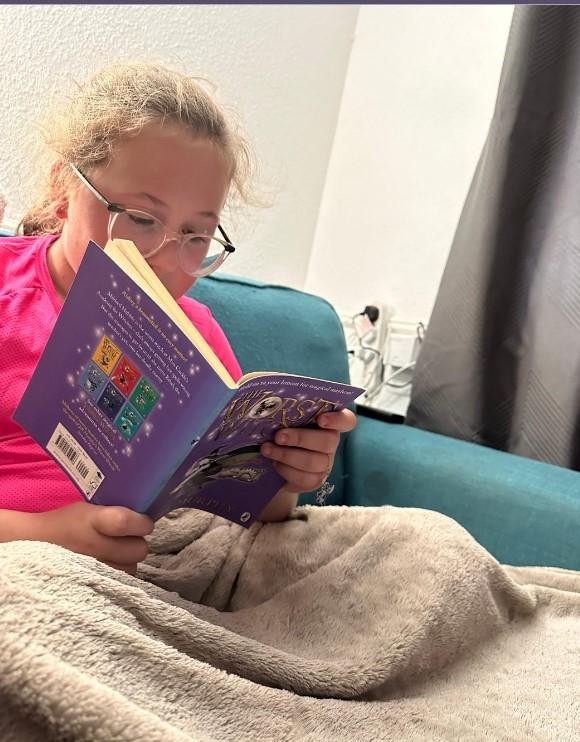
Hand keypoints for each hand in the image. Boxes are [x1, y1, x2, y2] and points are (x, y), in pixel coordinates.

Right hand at [36, 501, 153, 573]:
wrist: (31, 547)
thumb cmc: (65, 525)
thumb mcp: (87, 510)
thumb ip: (115, 512)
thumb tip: (144, 514)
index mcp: (93, 522)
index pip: (125, 523)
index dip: (141, 523)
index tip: (143, 522)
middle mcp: (94, 547)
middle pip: (137, 550)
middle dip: (137, 543)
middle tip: (128, 540)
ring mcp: (93, 571)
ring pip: (132, 569)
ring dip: (129, 561)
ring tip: (115, 555)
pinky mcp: (92, 587)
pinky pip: (121, 584)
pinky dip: (120, 576)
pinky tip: (110, 568)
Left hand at [260, 408, 356, 505]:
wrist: (271, 460)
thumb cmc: (279, 430)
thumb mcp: (282, 416)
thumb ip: (284, 407)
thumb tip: (269, 397)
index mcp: (328, 421)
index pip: (346, 420)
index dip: (338, 419)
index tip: (320, 419)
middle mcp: (331, 442)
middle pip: (328, 441)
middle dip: (300, 438)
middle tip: (278, 436)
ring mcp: (325, 463)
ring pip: (313, 461)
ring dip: (286, 455)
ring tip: (267, 449)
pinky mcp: (315, 480)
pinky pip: (305, 478)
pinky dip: (285, 469)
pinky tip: (273, 462)